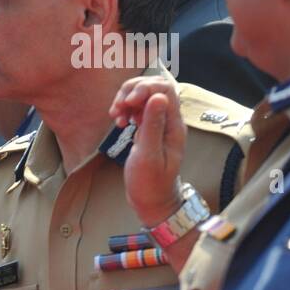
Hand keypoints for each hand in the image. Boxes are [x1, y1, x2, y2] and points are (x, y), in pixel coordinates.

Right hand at [108, 76, 186, 226]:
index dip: (144, 89)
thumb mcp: (148, 156)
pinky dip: (125, 110)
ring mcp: (158, 124)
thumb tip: (157, 97)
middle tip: (118, 109)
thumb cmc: (150, 183)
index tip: (127, 102)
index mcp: (173, 125)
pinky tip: (119, 122)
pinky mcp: (148, 129)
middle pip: (153, 88)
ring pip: (143, 97)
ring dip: (125, 101)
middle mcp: (168, 121)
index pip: (164, 90)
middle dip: (132, 92)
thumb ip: (152, 125)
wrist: (152, 201)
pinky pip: (137, 109)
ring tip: (116, 117)